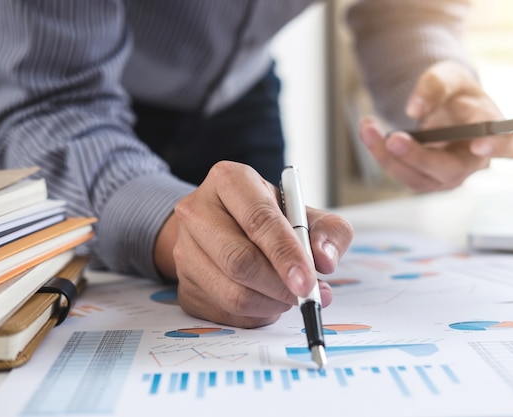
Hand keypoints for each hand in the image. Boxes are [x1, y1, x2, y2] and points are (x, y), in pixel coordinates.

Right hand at [156, 161, 352, 327]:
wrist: (229, 229)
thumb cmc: (273, 219)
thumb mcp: (308, 214)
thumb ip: (329, 232)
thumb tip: (325, 261)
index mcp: (229, 181)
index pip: (258, 220)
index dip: (285, 254)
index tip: (308, 282)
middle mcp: (197, 211)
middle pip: (239, 260)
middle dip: (280, 286)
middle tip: (307, 295)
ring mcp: (184, 249)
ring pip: (231, 293)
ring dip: (270, 304)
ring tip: (289, 296)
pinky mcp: (184, 284)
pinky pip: (224, 313)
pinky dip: (256, 315)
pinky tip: (267, 301)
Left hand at [359, 61, 512, 191]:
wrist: (441, 106)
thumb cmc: (455, 92)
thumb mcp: (447, 75)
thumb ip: (435, 85)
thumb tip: (415, 109)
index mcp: (494, 132)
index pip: (509, 147)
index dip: (497, 148)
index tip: (478, 144)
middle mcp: (474, 160)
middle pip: (452, 171)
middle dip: (421, 157)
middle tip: (394, 139)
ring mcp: (449, 175)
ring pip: (420, 178)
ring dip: (390, 157)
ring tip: (368, 128)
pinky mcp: (426, 179)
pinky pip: (402, 173)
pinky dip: (381, 154)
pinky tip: (369, 131)